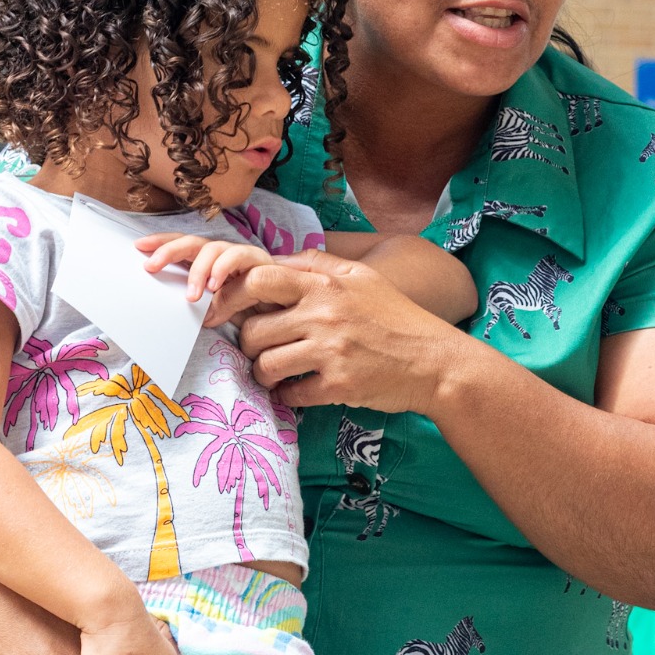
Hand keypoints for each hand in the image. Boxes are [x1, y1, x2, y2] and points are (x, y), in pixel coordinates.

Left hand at [136, 233, 275, 327]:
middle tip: (151, 265)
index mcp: (209, 261)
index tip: (139, 247)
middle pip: (193, 241)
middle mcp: (223, 253)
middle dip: (170, 250)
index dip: (162, 243)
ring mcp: (241, 254)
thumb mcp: (218, 308)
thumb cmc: (252, 307)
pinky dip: (224, 269)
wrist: (288, 308)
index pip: (183, 247)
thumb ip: (202, 304)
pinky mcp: (259, 259)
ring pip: (214, 248)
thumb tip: (180, 311)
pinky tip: (216, 286)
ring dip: (199, 270)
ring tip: (192, 295)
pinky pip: (239, 256)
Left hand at [238, 249, 471, 414]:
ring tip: (277, 372)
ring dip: (263, 373)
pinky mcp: (339, 385)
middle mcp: (324, 314)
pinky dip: (288, 395)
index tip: (219, 311)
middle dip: (247, 344)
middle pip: (253, 330)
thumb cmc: (397, 316)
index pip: (258, 279)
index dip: (229, 296)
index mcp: (326, 284)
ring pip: (265, 365)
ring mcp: (331, 351)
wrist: (435, 361)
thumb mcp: (362, 276)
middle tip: (259, 349)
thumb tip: (273, 259)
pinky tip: (298, 389)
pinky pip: (291, 394)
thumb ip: (317, 264)